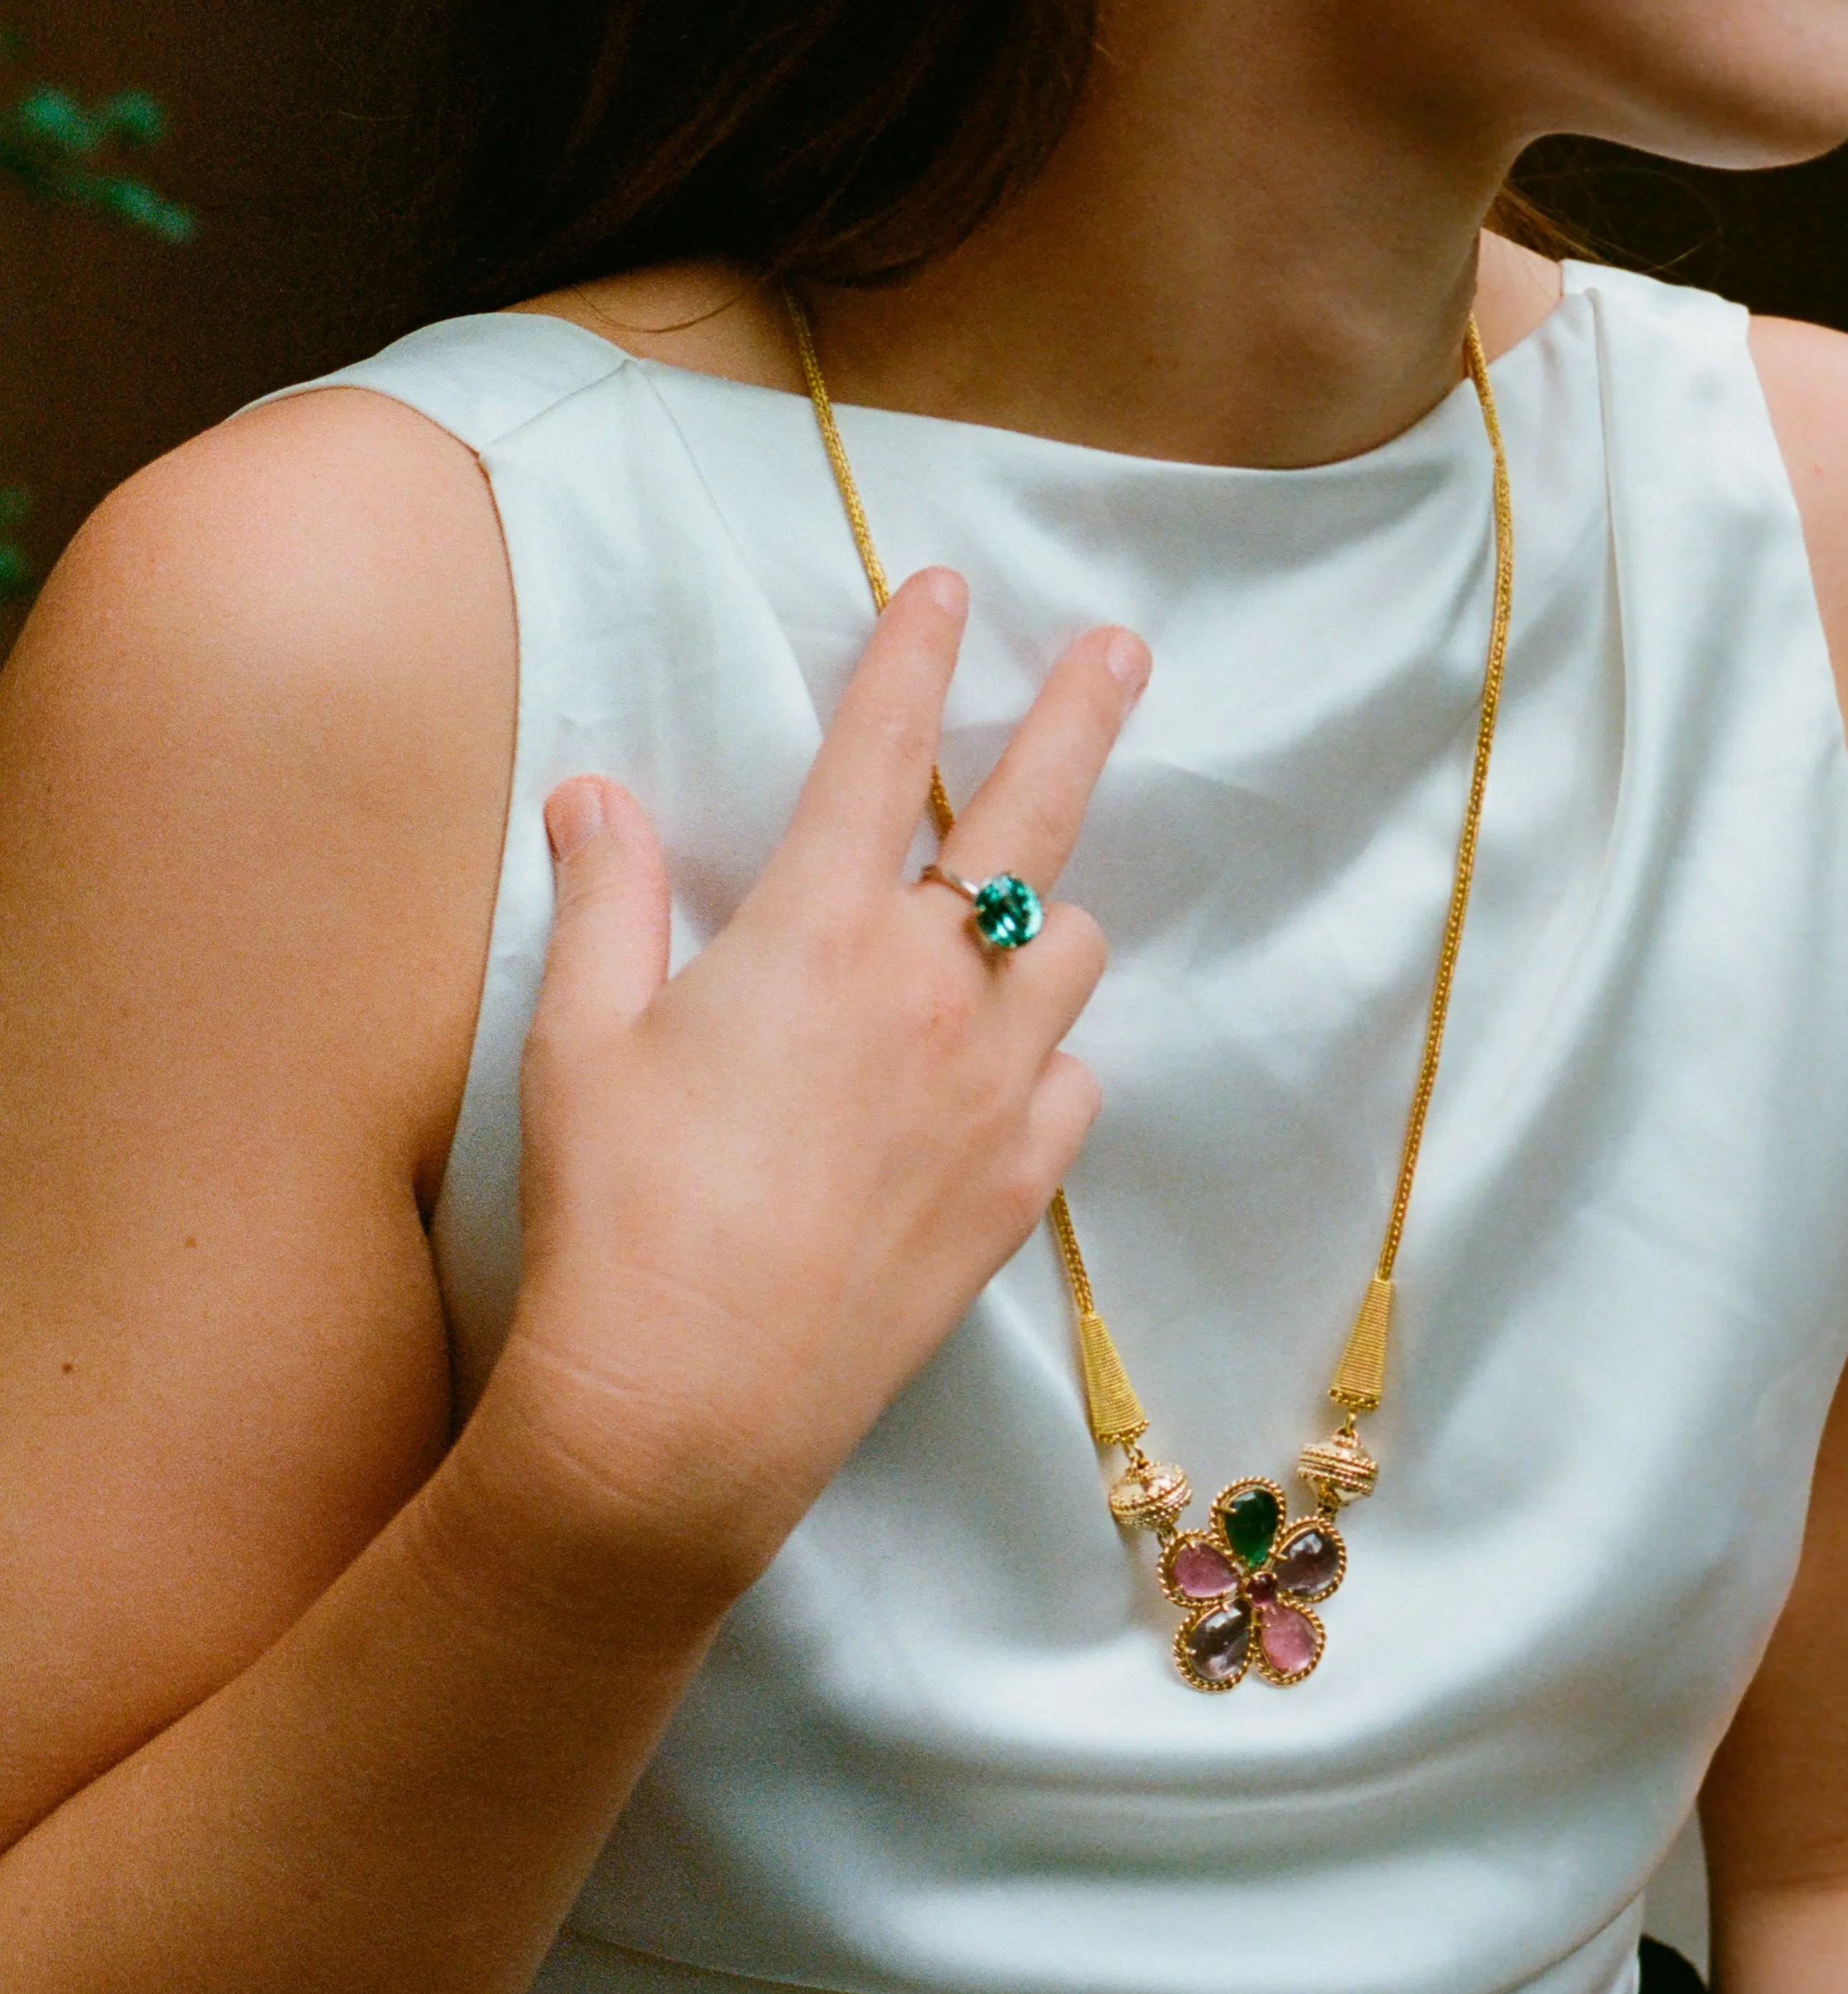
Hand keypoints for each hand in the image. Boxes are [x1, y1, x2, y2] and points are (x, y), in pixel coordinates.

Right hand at [476, 567, 1146, 1604]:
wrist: (687, 1406)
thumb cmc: (616, 1213)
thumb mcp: (580, 1039)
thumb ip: (607, 900)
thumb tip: (594, 793)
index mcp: (817, 931)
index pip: (880, 749)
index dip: (914, 654)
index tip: (947, 587)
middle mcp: (928, 989)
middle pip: (1032, 815)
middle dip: (1080, 714)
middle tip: (1122, 653)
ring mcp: (991, 1088)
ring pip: (1065, 951)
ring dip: (1042, 918)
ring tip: (1008, 917)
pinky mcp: (1017, 1185)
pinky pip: (1071, 1083)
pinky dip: (1046, 1059)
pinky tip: (1005, 1073)